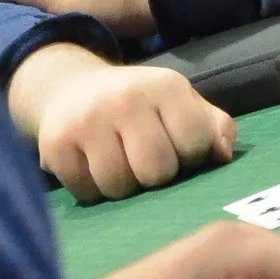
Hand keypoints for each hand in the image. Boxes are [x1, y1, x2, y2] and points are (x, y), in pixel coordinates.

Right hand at [8, 43, 235, 200]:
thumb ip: (213, 127)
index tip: (176, 147)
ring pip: (120, 187)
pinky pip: (87, 192)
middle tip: (144, 159)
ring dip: (123, 186)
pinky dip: (92, 188)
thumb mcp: (182, 104)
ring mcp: (88, 119)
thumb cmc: (141, 106)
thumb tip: (223, 156)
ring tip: (119, 162)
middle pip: (157, 171)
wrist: (73, 89)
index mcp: (165, 85)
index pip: (195, 144)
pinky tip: (92, 165)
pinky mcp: (56, 143)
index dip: (189, 156)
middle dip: (155, 176)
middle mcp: (126, 97)